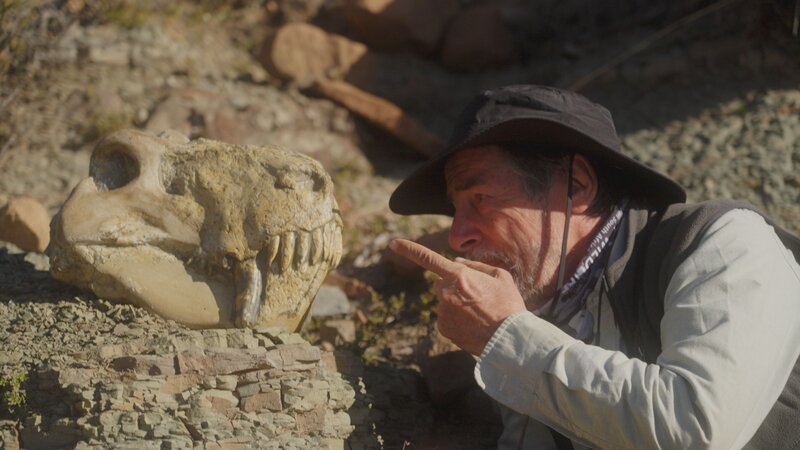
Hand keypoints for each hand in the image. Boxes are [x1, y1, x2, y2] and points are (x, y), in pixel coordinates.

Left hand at [389, 239, 525, 355]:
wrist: (509, 339)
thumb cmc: (508, 305)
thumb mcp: (500, 277)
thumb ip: (476, 266)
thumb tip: (456, 262)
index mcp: (459, 276)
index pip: (428, 258)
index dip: (409, 249)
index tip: (393, 243)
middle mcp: (445, 292)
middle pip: (441, 282)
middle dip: (453, 286)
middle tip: (477, 296)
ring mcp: (442, 311)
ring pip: (444, 301)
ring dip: (456, 304)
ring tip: (479, 313)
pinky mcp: (443, 328)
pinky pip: (446, 318)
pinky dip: (456, 319)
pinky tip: (473, 324)